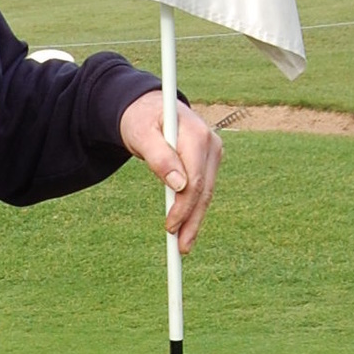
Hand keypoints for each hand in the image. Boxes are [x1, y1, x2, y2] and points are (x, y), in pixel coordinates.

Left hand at [119, 91, 221, 254]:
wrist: (149, 107)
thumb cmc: (141, 118)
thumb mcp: (141, 134)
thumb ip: (159, 156)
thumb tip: (179, 185)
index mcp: (195, 134)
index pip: (195, 179)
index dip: (184, 206)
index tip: (170, 226)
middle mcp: (210, 143)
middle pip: (204, 189)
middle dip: (192, 219)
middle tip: (180, 247)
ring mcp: (212, 152)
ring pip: (206, 192)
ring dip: (195, 219)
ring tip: (183, 244)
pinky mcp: (208, 160)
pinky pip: (203, 188)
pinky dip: (195, 208)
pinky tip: (188, 227)